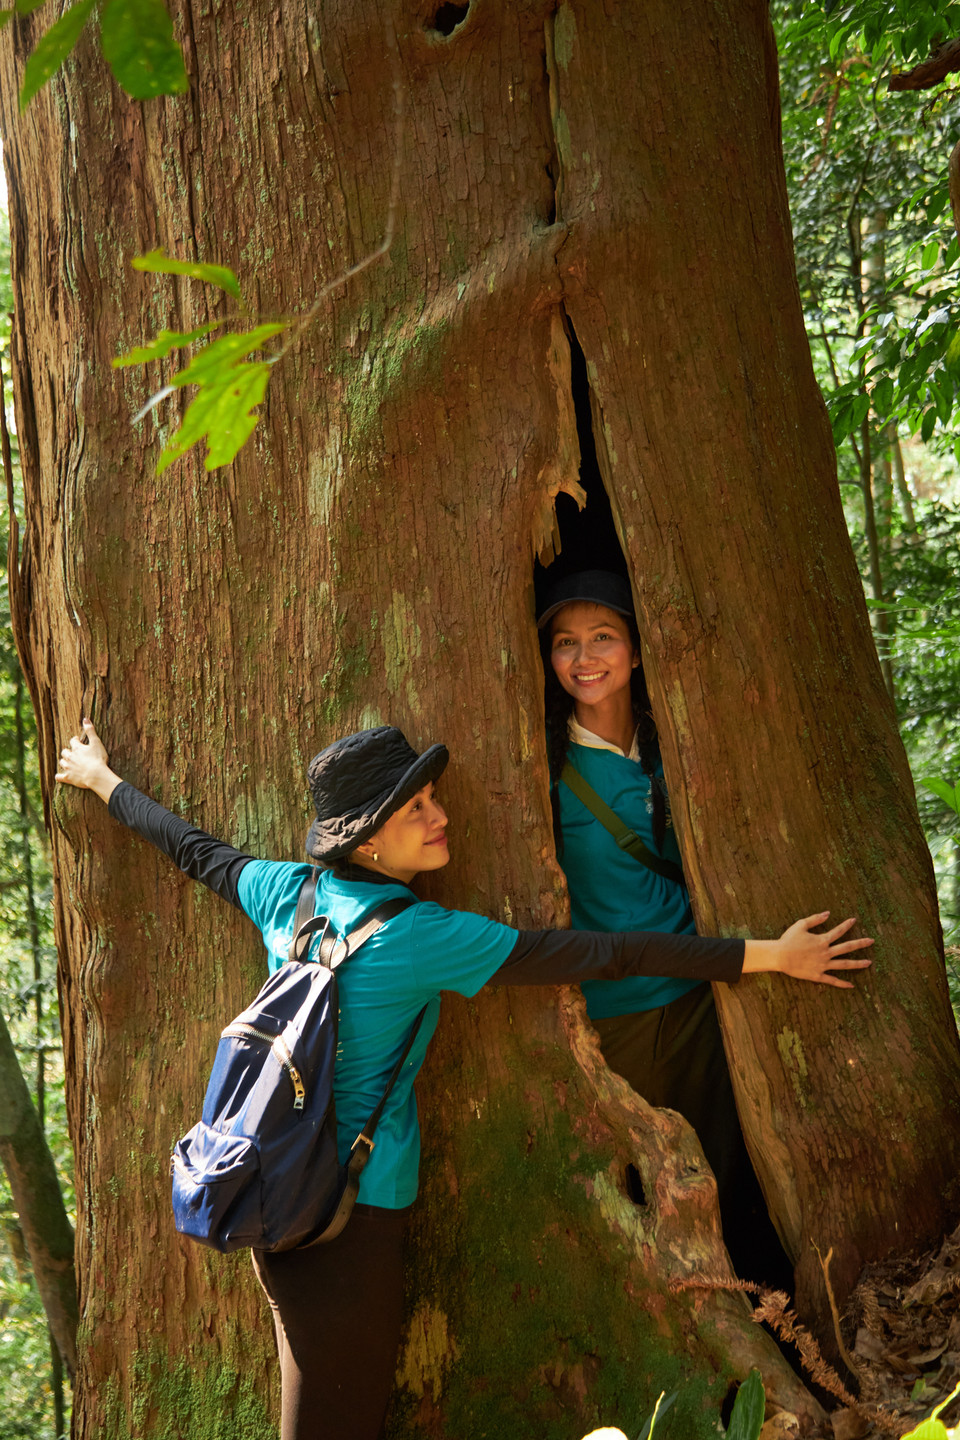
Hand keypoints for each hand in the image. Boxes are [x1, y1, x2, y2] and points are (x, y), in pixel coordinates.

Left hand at [55, 720, 121, 803]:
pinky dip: (59, 776)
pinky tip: (60, 776)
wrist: (96, 775)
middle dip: (67, 751)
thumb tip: (85, 719)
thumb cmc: (98, 759)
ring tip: (68, 762)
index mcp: (77, 748)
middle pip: (65, 752)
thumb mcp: (96, 742)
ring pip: (62, 762)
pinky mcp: (68, 778)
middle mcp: (70, 757)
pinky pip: (59, 777)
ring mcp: (68, 768)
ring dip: (64, 761)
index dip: (75, 740)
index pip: (73, 741)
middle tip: (72, 752)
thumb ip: (90, 731)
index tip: (77, 740)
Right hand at [743, 912, 872, 987]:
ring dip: (857, 963)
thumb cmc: (788, 939)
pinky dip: (842, 983)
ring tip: (868, 963)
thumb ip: (815, 919)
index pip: (838, 931)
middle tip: (872, 941)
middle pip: (847, 947)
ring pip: (844, 964)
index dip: (847, 925)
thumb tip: (828, 913)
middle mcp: (826, 953)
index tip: (854, 920)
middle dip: (860, 943)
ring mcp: (823, 965)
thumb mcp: (800, 925)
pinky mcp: (818, 975)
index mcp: (822, 940)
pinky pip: (832, 980)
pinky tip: (851, 985)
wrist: (779, 956)